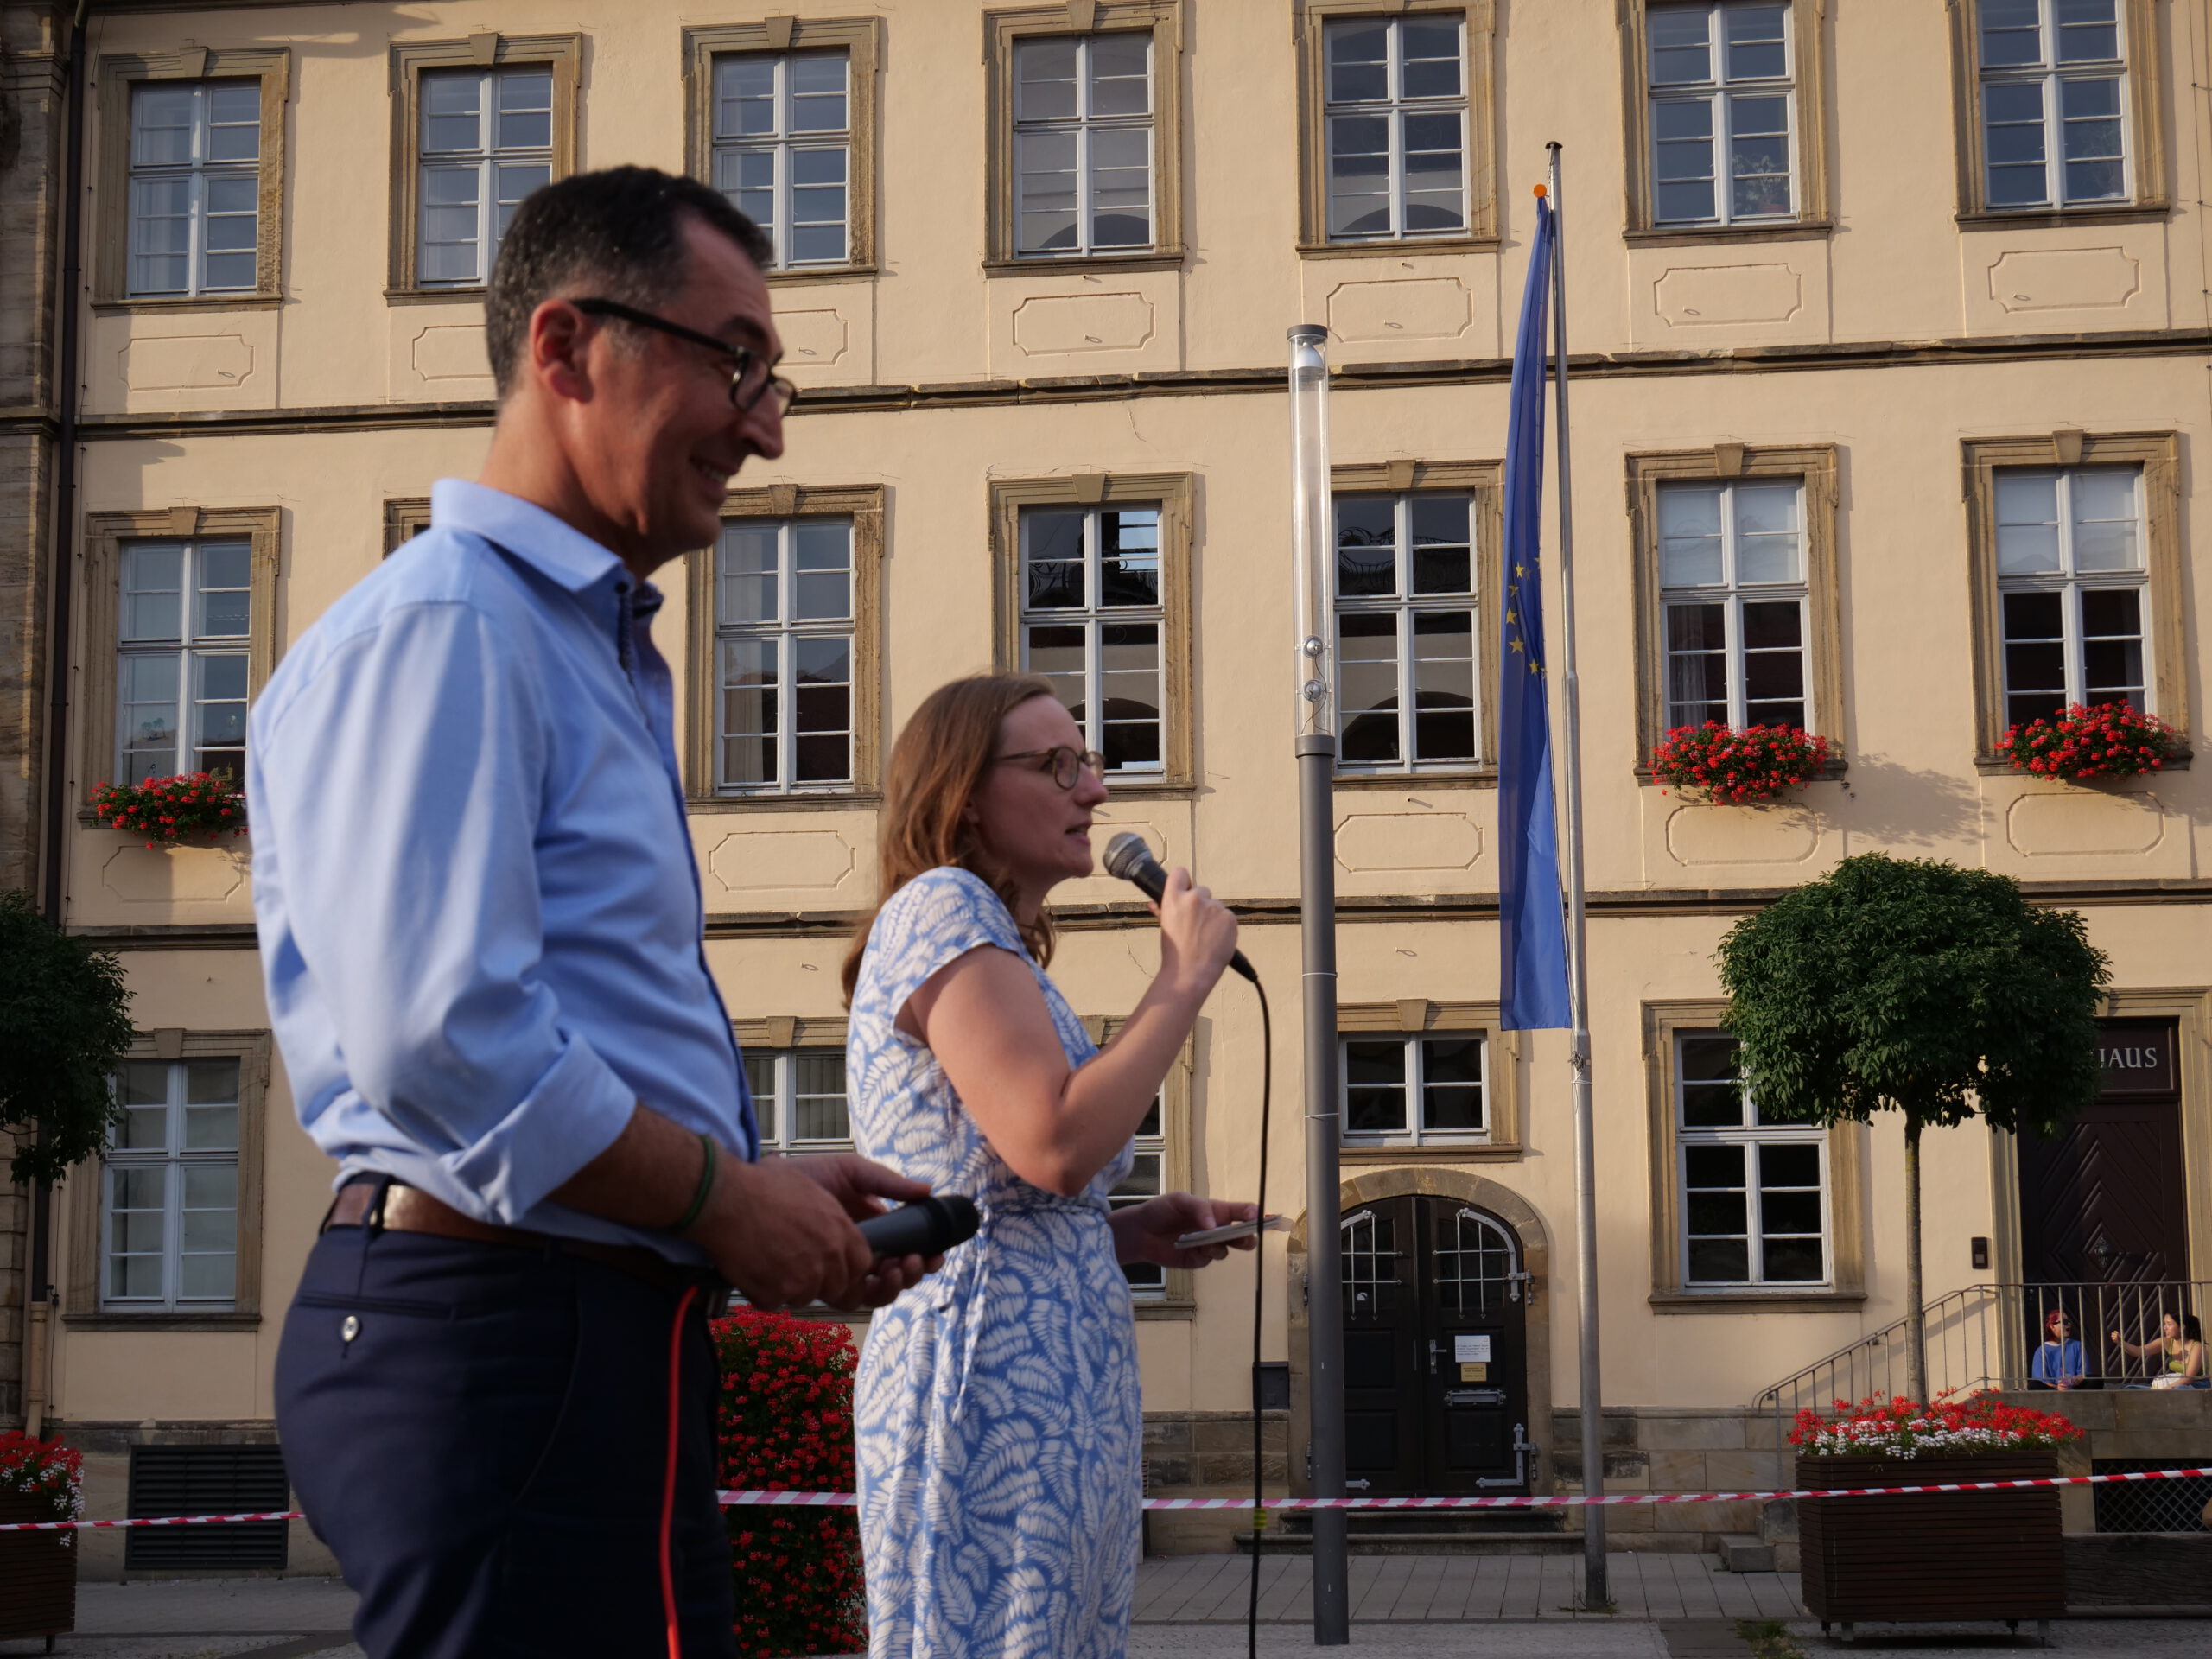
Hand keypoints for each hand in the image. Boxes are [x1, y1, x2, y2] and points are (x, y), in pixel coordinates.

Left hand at [791, 1154, 945, 1309]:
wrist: (765, 1187)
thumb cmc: (805, 1177)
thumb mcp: (850, 1172)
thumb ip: (887, 1183)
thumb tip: (928, 1191)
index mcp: (869, 1230)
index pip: (902, 1251)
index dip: (924, 1256)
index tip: (937, 1252)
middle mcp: (856, 1254)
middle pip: (895, 1275)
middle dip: (914, 1272)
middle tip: (917, 1260)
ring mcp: (839, 1271)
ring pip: (878, 1290)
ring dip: (898, 1283)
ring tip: (901, 1266)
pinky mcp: (821, 1283)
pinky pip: (853, 1298)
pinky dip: (873, 1290)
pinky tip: (880, 1274)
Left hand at [1109, 1192, 1260, 1270]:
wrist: (1141, 1231)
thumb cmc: (1162, 1209)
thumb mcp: (1180, 1200)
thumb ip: (1199, 1208)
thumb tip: (1214, 1224)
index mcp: (1216, 1210)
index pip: (1241, 1211)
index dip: (1252, 1213)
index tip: (1257, 1216)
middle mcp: (1217, 1228)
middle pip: (1242, 1236)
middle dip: (1248, 1238)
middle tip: (1245, 1239)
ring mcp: (1208, 1245)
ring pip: (1226, 1250)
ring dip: (1219, 1247)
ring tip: (1205, 1242)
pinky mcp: (1197, 1260)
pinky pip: (1208, 1259)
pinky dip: (1202, 1254)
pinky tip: (1191, 1249)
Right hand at [1149, 867, 1238, 995]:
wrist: (1191, 972)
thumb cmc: (1174, 953)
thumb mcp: (1165, 927)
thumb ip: (1162, 911)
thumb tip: (1154, 903)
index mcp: (1174, 899)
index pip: (1180, 873)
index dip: (1183, 881)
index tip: (1185, 888)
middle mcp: (1194, 898)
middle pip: (1202, 890)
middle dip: (1201, 903)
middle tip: (1196, 924)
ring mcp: (1214, 907)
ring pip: (1216, 906)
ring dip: (1213, 916)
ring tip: (1206, 936)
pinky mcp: (1229, 917)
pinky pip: (1227, 917)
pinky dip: (1224, 926)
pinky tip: (1216, 939)